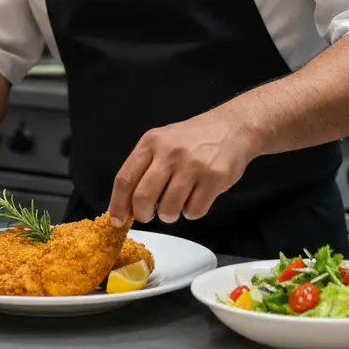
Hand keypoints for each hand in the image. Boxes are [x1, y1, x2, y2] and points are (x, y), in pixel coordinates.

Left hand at [107, 105, 256, 227]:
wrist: (232, 127)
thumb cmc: (193, 139)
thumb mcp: (162, 142)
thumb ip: (144, 167)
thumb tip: (127, 204)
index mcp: (151, 143)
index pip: (125, 178)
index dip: (117, 204)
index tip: (116, 220)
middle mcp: (169, 153)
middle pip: (143, 197)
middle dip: (143, 214)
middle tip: (148, 215)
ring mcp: (192, 165)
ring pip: (168, 209)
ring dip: (170, 214)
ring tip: (178, 202)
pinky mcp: (213, 178)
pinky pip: (194, 211)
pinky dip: (193, 212)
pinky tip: (197, 197)